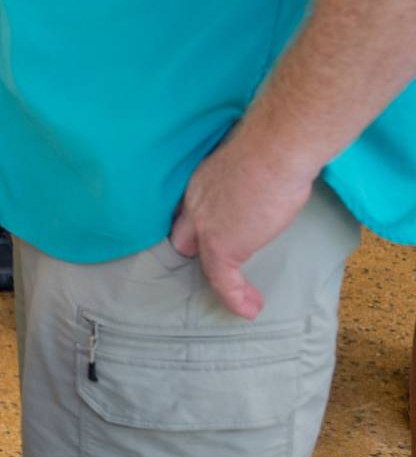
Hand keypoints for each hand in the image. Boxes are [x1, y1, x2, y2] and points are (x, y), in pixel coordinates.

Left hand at [169, 128, 315, 318]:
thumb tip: (272, 177)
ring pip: (204, 261)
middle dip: (198, 251)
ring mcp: (205, 227)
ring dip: (223, 281)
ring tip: (242, 299)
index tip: (211, 231)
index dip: (197, 223)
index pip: (190, 210)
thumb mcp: (253, 162)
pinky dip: (235, 297)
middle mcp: (195, 204)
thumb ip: (250, 176)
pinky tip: (248, 309)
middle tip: (219, 265)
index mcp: (201, 182)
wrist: (273, 152)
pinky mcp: (222, 246)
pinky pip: (222, 280)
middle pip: (184, 236)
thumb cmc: (273, 147)